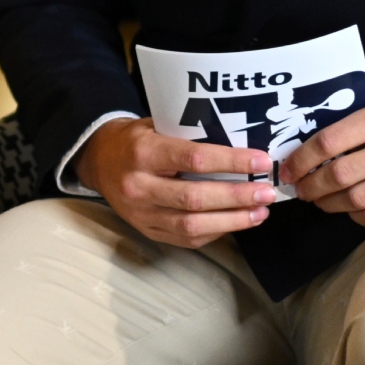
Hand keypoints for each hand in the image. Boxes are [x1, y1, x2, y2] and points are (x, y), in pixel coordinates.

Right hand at [76, 117, 274, 247]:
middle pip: (195, 198)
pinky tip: (237, 222)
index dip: (231, 162)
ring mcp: (141, 214)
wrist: (97, 162)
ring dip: (232, 220)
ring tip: (261, 212)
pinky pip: (187, 238)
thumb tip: (239, 144)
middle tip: (267, 192)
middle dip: (237, 197)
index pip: (193, 158)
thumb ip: (188, 136)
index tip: (260, 161)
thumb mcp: (154, 126)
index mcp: (142, 153)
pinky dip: (217, 231)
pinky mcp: (147, 231)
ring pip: (192, 225)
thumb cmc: (134, 140)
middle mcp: (139, 186)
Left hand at [280, 97, 364, 228]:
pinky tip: (348, 207)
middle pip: (341, 175)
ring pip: (357, 200)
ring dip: (329, 203)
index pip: (330, 142)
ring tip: (318, 199)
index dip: (302, 159)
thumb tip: (304, 152)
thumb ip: (348, 127)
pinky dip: (355, 216)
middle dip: (311, 186)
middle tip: (300, 188)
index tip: (287, 169)